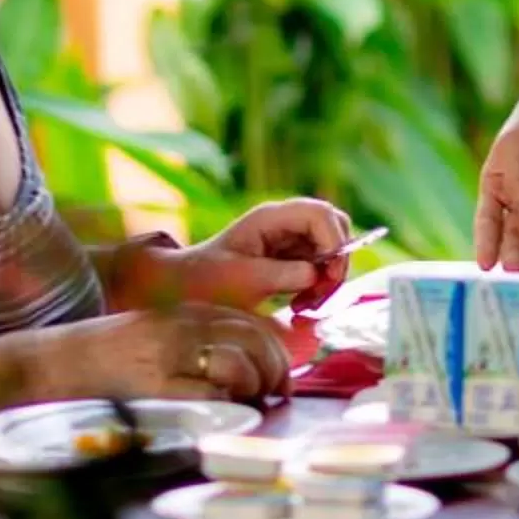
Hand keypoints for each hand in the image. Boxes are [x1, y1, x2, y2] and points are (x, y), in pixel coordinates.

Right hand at [32, 299, 293, 405]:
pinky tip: (221, 419)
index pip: (251, 323)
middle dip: (274, 371)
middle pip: (254, 342)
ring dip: (253, 390)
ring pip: (237, 365)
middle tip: (274, 397)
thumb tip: (244, 374)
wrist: (48, 366)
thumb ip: (195, 346)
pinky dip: (225, 408)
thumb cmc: (101, 362)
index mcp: (184, 313)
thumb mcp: (155, 339)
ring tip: (249, 408)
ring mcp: (167, 355)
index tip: (280, 379)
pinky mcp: (153, 386)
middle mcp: (181, 327)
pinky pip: (207, 395)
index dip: (276, 352)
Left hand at [174, 198, 354, 313]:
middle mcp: (283, 222)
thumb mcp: (243, 282)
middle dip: (336, 259)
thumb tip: (316, 275)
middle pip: (332, 225)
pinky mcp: (288, 256)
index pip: (320, 214)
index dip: (333, 241)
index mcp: (271, 218)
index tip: (327, 276)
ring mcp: (287, 238)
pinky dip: (316, 284)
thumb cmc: (207, 282)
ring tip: (306, 304)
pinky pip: (317, 264)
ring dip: (327, 276)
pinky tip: (299, 303)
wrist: (183, 290)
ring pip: (329, 246)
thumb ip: (283, 275)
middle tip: (321, 292)